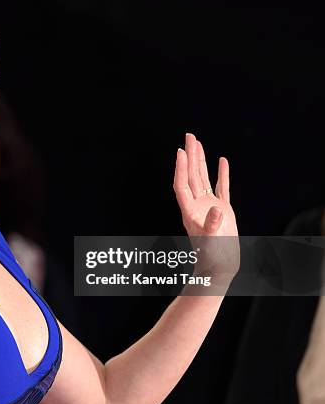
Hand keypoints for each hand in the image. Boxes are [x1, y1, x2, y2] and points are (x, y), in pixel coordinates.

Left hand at [173, 133, 239, 283]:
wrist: (219, 268)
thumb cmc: (211, 257)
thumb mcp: (210, 241)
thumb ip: (212, 225)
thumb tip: (217, 210)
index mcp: (189, 211)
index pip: (182, 184)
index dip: (181, 168)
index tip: (181, 151)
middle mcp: (197, 205)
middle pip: (191, 175)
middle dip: (190, 155)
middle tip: (189, 136)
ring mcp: (209, 206)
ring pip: (204, 178)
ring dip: (201, 161)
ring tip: (199, 143)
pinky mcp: (222, 210)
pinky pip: (221, 187)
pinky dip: (221, 174)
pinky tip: (222, 161)